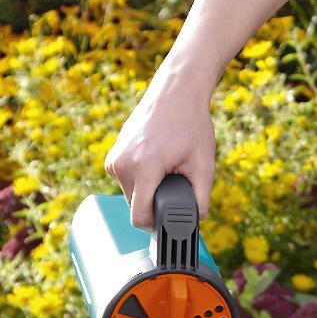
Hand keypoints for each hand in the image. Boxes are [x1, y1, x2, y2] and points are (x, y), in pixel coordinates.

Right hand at [103, 66, 218, 226]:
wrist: (175, 93)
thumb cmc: (192, 126)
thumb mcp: (204, 166)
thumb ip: (201, 200)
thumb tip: (195, 223)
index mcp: (144, 168)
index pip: (139, 218)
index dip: (157, 225)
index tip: (171, 220)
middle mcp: (122, 165)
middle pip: (136, 207)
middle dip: (156, 202)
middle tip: (176, 182)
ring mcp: (114, 160)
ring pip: (130, 195)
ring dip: (148, 190)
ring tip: (167, 168)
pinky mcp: (112, 157)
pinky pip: (126, 182)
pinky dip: (141, 179)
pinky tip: (156, 161)